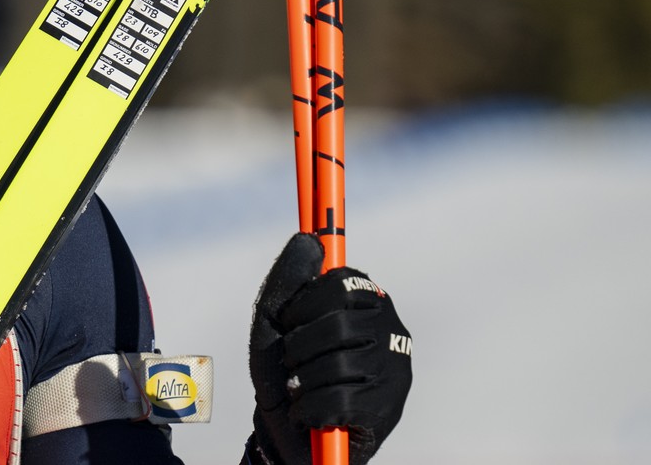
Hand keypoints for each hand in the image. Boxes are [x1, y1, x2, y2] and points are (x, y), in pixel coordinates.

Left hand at [247, 233, 411, 464]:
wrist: (284, 430)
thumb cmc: (282, 370)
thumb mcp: (273, 322)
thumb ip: (288, 281)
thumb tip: (309, 240)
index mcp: (367, 302)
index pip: (342, 283)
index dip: (304, 303)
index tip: (288, 321)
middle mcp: (390, 331)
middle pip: (339, 325)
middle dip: (298, 346)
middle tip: (291, 361)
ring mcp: (396, 371)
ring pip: (340, 364)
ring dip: (302, 381)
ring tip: (299, 389)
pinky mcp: (390, 410)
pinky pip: (342, 402)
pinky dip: (310, 409)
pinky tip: (308, 413)